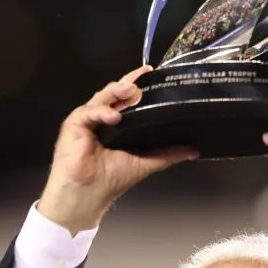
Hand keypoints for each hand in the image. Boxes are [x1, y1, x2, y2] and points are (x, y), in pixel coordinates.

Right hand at [38, 66, 197, 233]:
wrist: (88, 195)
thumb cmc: (110, 180)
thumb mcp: (145, 163)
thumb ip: (168, 154)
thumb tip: (193, 149)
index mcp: (118, 124)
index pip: (128, 99)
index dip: (138, 85)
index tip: (151, 73)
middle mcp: (103, 118)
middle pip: (115, 93)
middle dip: (129, 83)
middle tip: (143, 77)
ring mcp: (88, 120)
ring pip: (102, 97)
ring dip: (116, 91)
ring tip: (130, 90)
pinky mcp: (74, 124)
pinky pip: (88, 111)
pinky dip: (101, 111)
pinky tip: (114, 116)